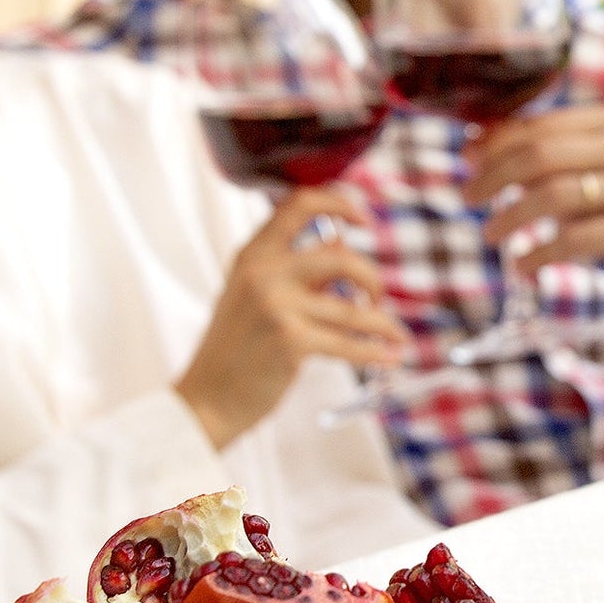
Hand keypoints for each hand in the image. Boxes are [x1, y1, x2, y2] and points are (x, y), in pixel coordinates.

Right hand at [174, 188, 406, 447]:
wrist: (207, 399)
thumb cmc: (237, 347)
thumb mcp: (258, 294)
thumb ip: (299, 269)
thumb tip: (342, 243)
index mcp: (254, 254)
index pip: (300, 204)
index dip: (340, 203)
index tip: (365, 219)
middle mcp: (265, 272)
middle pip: (342, 257)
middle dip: (372, 279)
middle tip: (377, 298)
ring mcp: (278, 306)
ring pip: (354, 309)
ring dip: (383, 324)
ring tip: (396, 335)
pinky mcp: (292, 341)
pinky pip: (349, 343)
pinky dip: (376, 351)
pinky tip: (391, 356)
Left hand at [462, 104, 603, 316]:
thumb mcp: (586, 173)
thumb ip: (539, 156)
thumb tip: (472, 145)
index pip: (541, 126)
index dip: (497, 144)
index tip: (467, 162)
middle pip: (542, 154)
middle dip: (495, 176)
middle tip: (467, 199)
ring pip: (554, 194)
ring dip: (512, 216)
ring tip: (490, 235)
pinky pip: (574, 237)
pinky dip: (540, 252)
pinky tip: (523, 265)